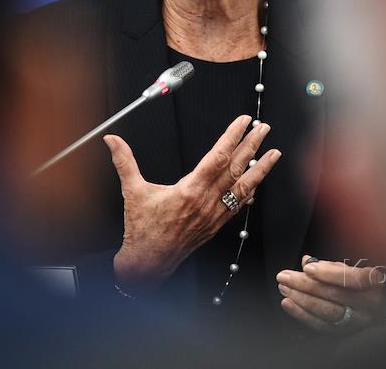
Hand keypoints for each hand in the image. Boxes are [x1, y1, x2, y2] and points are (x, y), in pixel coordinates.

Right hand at [104, 114, 280, 291]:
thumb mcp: (133, 191)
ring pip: (243, 187)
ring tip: (274, 153)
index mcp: (189, 190)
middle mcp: (206, 201)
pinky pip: (237, 205)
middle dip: (252, 145)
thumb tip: (111, 140)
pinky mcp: (215, 225)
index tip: (244, 122)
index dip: (232, 136)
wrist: (148, 262)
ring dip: (260, 169)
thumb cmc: (142, 229)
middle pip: (235, 168)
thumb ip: (124, 162)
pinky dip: (249, 192)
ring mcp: (214, 214)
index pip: (217, 156)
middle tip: (264, 128)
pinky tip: (257, 183)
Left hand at [276, 255, 385, 333]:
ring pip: (327, 311)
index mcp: (374, 283)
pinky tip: (289, 304)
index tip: (307, 267)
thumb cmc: (360, 283)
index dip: (329, 273)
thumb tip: (307, 261)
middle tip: (284, 277)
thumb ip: (330, 266)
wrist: (375, 309)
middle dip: (305, 285)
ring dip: (301, 299)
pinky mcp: (346, 332)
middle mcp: (370, 304)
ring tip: (284, 288)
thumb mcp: (351, 269)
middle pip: (335, 295)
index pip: (353, 279)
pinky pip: (322, 325)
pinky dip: (302, 314)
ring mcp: (358, 320)